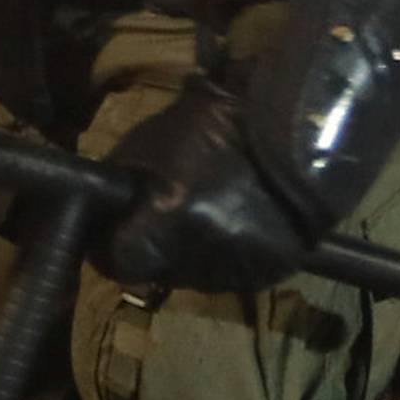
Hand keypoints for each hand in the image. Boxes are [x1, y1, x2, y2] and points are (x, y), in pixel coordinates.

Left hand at [99, 80, 314, 293]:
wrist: (301, 130)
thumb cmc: (220, 124)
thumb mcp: (152, 141)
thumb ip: (120, 182)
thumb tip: (99, 211)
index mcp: (165, 224)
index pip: (114, 261)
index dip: (110, 242)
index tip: (116, 225)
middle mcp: (197, 260)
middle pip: (153, 269)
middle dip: (153, 244)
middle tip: (168, 209)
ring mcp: (235, 273)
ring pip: (191, 273)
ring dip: (190, 250)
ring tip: (210, 206)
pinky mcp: (267, 275)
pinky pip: (229, 273)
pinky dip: (226, 252)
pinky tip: (238, 217)